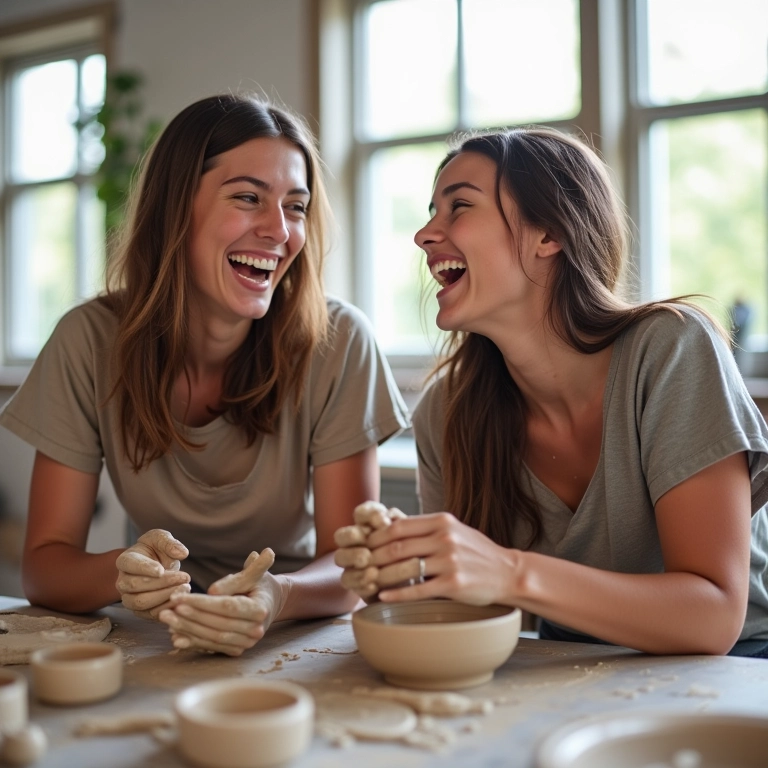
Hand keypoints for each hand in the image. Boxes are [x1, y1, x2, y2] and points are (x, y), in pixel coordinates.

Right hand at [115, 529, 190, 619]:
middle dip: (162, 582)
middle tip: (185, 577)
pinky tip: (181, 599)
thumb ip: (169, 543)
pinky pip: (150, 614)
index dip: (145, 568)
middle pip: (136, 585)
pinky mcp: (140, 611)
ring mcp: (129, 598)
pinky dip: (167, 608)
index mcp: (125, 560)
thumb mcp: (161, 539)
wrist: (156, 566)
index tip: (161, 570)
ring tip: (186, 587)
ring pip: (141, 602)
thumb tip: (182, 553)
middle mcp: (123, 581)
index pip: (130, 565)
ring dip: (165, 596)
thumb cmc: (156, 550)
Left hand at [159, 571, 289, 655]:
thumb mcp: (253, 575)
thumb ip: (235, 580)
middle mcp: (255, 630)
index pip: (226, 607)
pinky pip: (212, 647)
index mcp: (260, 609)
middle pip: (218, 625)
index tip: (178, 598)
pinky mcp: (237, 650)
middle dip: (190, 617)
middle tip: (166, 609)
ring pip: (213, 638)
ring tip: (166, 620)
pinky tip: (175, 636)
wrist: (270, 602)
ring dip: (187, 630)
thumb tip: (213, 590)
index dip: (201, 603)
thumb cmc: (259, 584)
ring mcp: (246, 643)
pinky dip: (193, 642)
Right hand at [333, 501, 406, 600]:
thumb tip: (385, 519)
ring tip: (372, 571)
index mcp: (369, 523)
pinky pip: (348, 581)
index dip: (369, 516)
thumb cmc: (412, 551)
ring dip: (355, 561)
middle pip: (342, 535)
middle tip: (367, 549)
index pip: (361, 513)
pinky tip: (373, 585)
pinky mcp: (353, 580)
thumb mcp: (409, 535)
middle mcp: (354, 539)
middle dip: (352, 539)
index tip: (384, 521)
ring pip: (340, 557)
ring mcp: (350, 559)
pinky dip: (361, 583)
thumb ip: (397, 524)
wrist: (416, 577)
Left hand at [366, 512, 516, 605]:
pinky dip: (397, 593)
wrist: (506, 572)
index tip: (362, 544)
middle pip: (396, 546)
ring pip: (404, 567)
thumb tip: (390, 521)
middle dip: (372, 556)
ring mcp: (450, 561)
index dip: (375, 536)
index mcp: (441, 521)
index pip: (398, 526)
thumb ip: (424, 527)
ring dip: (380, 575)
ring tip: (366, 581)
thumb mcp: (452, 529)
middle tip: (357, 565)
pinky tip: (383, 596)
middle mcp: (445, 538)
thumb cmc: (475, 551)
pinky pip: (418, 589)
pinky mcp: (454, 584)